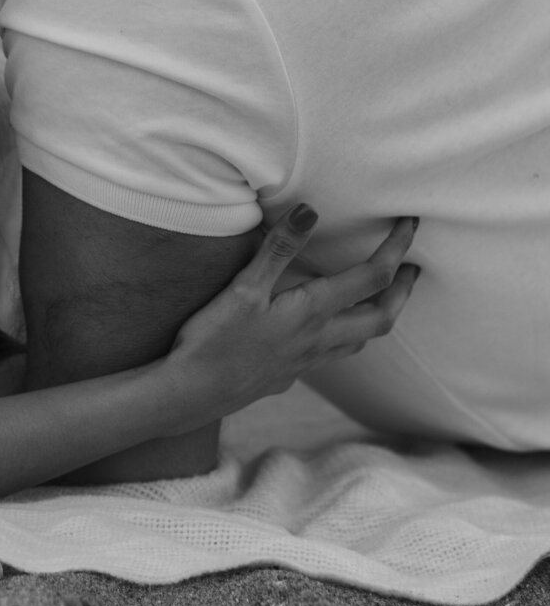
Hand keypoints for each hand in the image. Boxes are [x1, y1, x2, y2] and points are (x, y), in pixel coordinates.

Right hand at [168, 206, 418, 420]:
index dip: (397, 248)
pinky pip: (331, 355)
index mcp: (312, 312)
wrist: (191, 394)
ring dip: (379, 317)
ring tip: (381, 298)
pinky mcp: (287, 374)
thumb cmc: (214, 340)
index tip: (411, 225)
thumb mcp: (243, 288)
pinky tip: (324, 331)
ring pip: (359, 341)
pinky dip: (343, 337)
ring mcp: (305, 361)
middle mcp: (318, 339)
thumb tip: (311, 211)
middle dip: (403, 291)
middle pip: (381, 318)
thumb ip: (278, 250)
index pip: (372, 277)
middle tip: (414, 268)